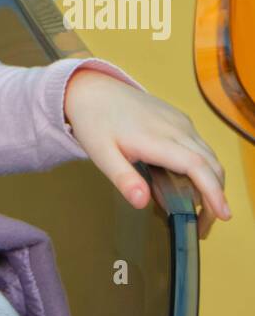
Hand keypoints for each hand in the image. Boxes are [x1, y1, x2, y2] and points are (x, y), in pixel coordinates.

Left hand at [63, 69, 230, 239]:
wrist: (93, 89)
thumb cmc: (95, 122)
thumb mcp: (101, 154)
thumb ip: (123, 179)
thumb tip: (142, 202)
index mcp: (156, 138)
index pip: (197, 166)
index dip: (213, 191)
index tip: (222, 215)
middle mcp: (175, 127)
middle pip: (210, 164)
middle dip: (215, 196)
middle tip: (201, 226)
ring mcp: (179, 121)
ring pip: (209, 155)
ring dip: (211, 183)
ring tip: (196, 210)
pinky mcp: (178, 119)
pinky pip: (200, 146)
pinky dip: (204, 168)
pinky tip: (187, 183)